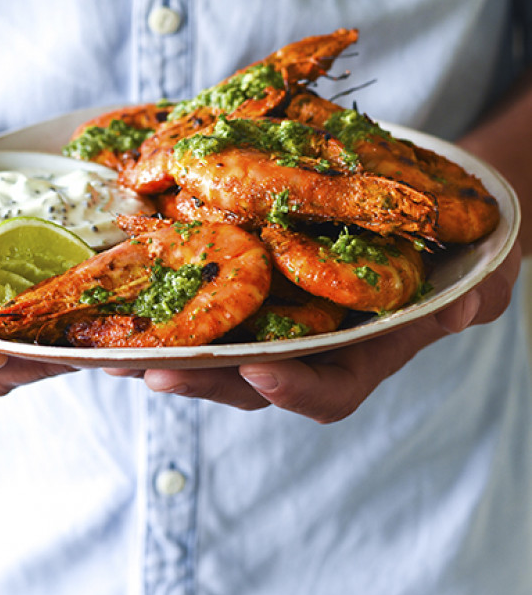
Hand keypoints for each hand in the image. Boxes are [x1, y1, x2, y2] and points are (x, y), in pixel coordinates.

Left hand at [115, 239, 520, 420]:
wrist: (440, 205)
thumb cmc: (465, 243)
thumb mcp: (483, 267)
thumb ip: (475, 293)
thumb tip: (461, 305)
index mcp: (368, 347)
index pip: (332, 386)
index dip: (296, 389)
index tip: (258, 373)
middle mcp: (318, 337)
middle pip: (253, 375)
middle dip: (201, 377)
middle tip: (150, 370)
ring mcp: (284, 308)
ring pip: (219, 340)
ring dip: (166, 346)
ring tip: (110, 346)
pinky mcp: (258, 271)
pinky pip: (210, 292)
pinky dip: (171, 293)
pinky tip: (129, 278)